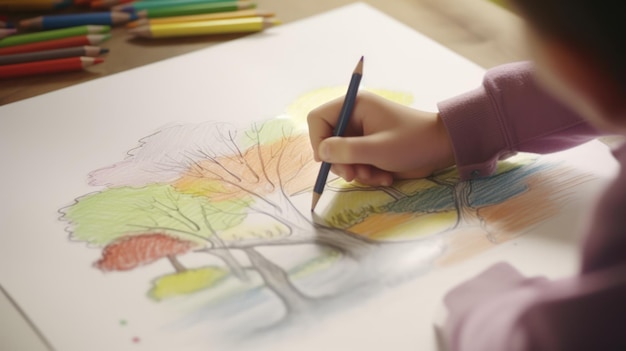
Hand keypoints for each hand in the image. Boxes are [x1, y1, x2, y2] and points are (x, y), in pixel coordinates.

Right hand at [307, 91, 454, 185]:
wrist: (442, 149)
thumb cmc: (413, 142)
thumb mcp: (378, 149)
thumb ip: (346, 150)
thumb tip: (321, 153)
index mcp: (355, 106)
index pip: (318, 118)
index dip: (318, 140)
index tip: (327, 160)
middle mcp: (354, 118)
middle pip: (327, 142)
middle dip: (340, 162)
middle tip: (353, 176)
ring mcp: (361, 135)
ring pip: (341, 158)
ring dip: (355, 172)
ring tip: (376, 176)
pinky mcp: (369, 150)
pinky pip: (354, 165)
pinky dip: (366, 174)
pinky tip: (384, 177)